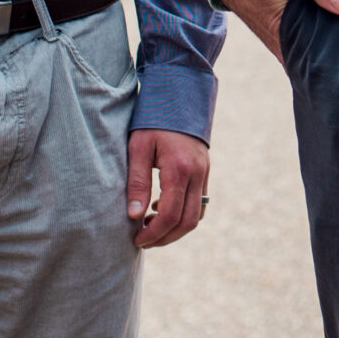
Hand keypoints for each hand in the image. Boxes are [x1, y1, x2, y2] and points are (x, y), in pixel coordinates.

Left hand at [126, 128, 210, 248]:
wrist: (179, 96)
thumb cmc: (153, 121)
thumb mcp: (139, 148)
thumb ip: (137, 182)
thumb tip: (133, 216)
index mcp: (179, 169)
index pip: (170, 215)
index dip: (153, 233)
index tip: (137, 240)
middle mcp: (197, 174)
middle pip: (187, 222)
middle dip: (165, 237)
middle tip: (144, 240)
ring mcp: (204, 173)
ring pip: (197, 216)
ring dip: (176, 229)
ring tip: (150, 225)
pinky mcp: (205, 172)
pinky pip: (200, 203)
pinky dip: (184, 215)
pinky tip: (162, 208)